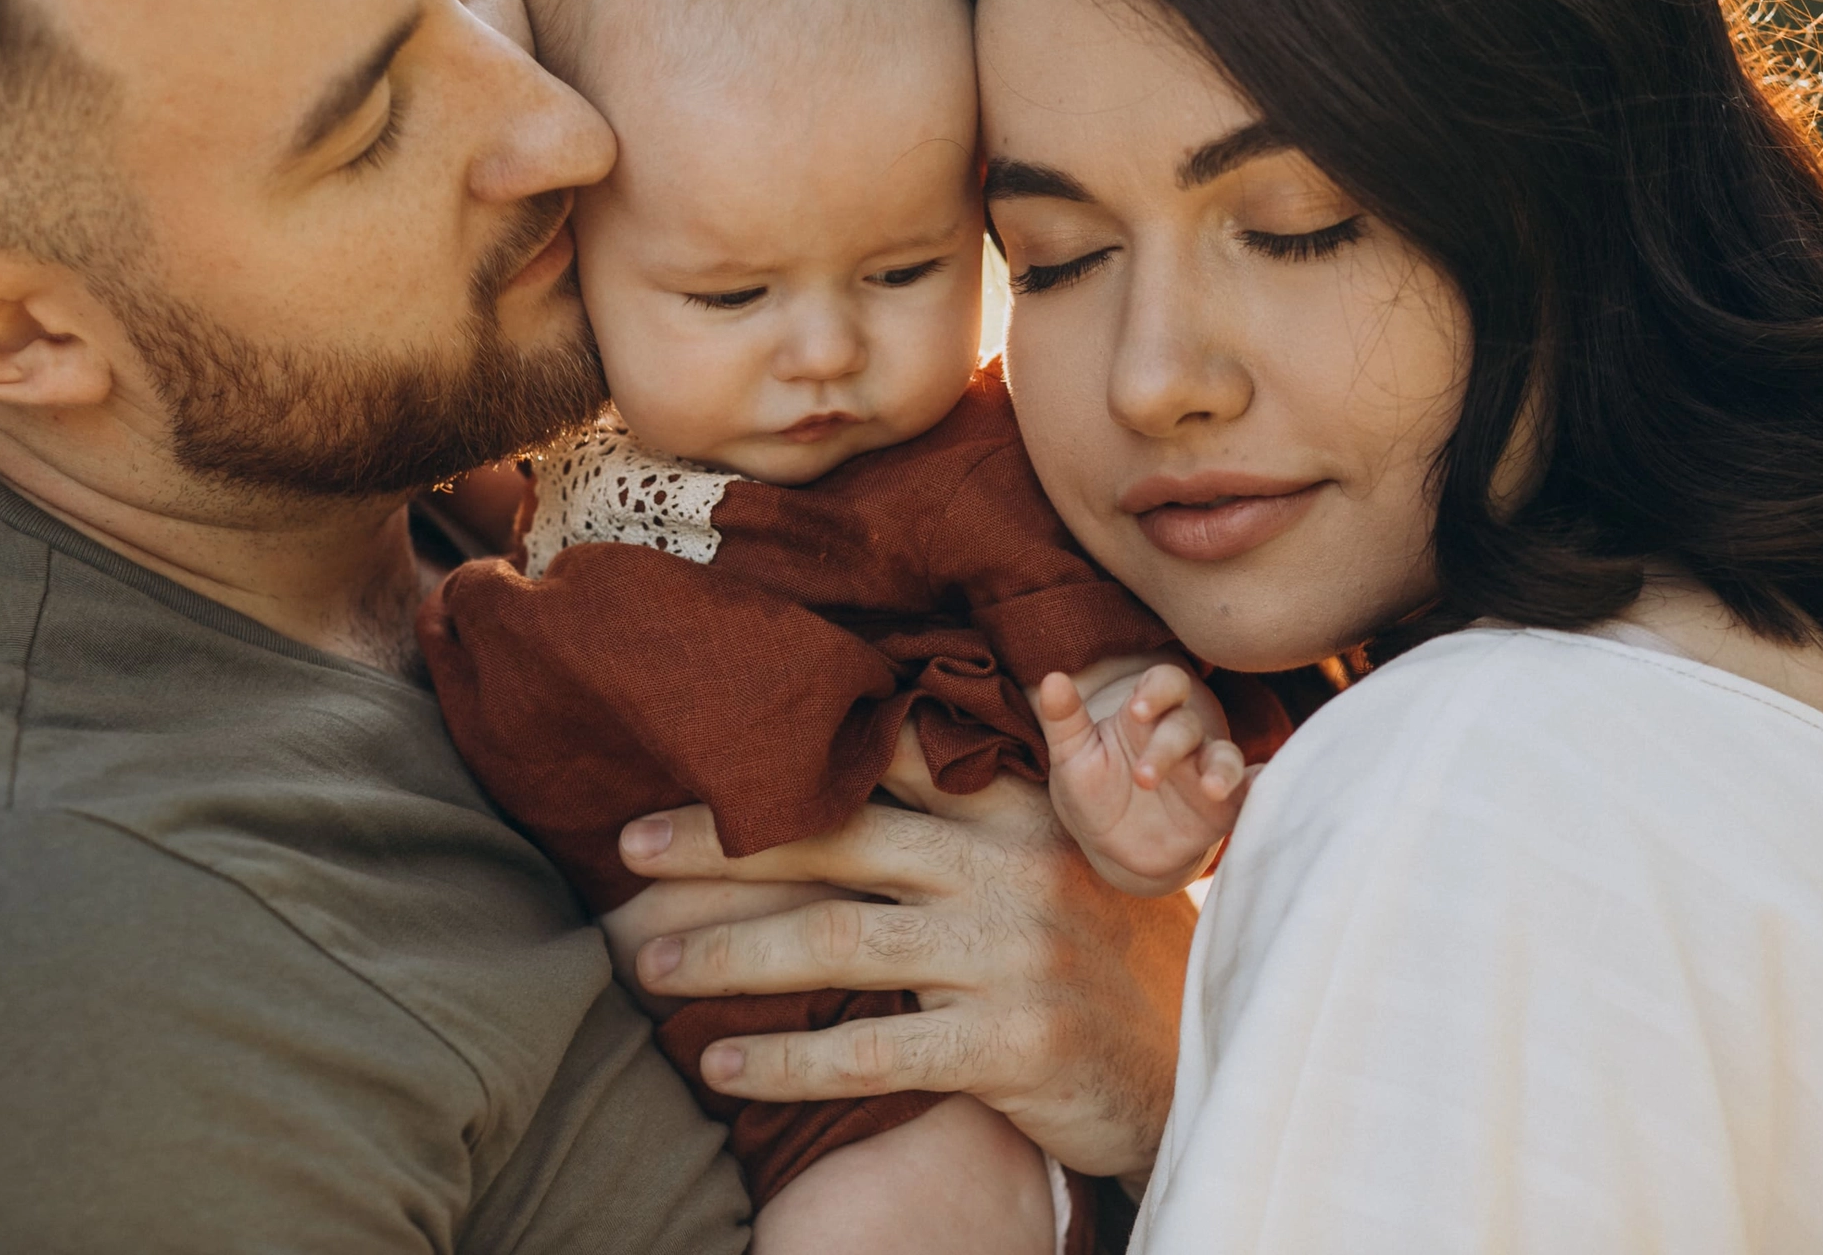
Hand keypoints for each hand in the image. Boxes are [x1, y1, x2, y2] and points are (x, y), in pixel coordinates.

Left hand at [616, 735, 1196, 1178]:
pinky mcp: (1011, 1044)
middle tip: (628, 847)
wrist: (1194, 1067)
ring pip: (835, 940)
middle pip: (836, 838)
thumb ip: (971, 816)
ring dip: (727, 952)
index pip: (886, 758)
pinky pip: (870, 1051)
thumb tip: (852, 767)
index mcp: (1020, 806)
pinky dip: (785, 1059)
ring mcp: (1012, 955)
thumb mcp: (1058, 859)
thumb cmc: (1104, 954)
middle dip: (720, 843)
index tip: (695, 756)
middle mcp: (1012, 866)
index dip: (784, 757)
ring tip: (649, 965)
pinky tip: (720, 1063)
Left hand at [1041, 663, 1251, 895]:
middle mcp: (1181, 739)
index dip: (1158, 690)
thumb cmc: (1093, 792)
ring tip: (1210, 788)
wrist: (1114, 848)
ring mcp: (1205, 771)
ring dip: (1221, 769)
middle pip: (1187, 725)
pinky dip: (1259, 786)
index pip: (1165, 683)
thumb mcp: (1072, 757)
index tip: (1138, 709)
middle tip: (1143, 778)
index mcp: (1146, 717)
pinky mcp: (1224, 807)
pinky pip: (1250, 790)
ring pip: (1224, 756)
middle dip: (1168, 746)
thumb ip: (1064, 719)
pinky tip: (1261, 788)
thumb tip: (1052, 678)